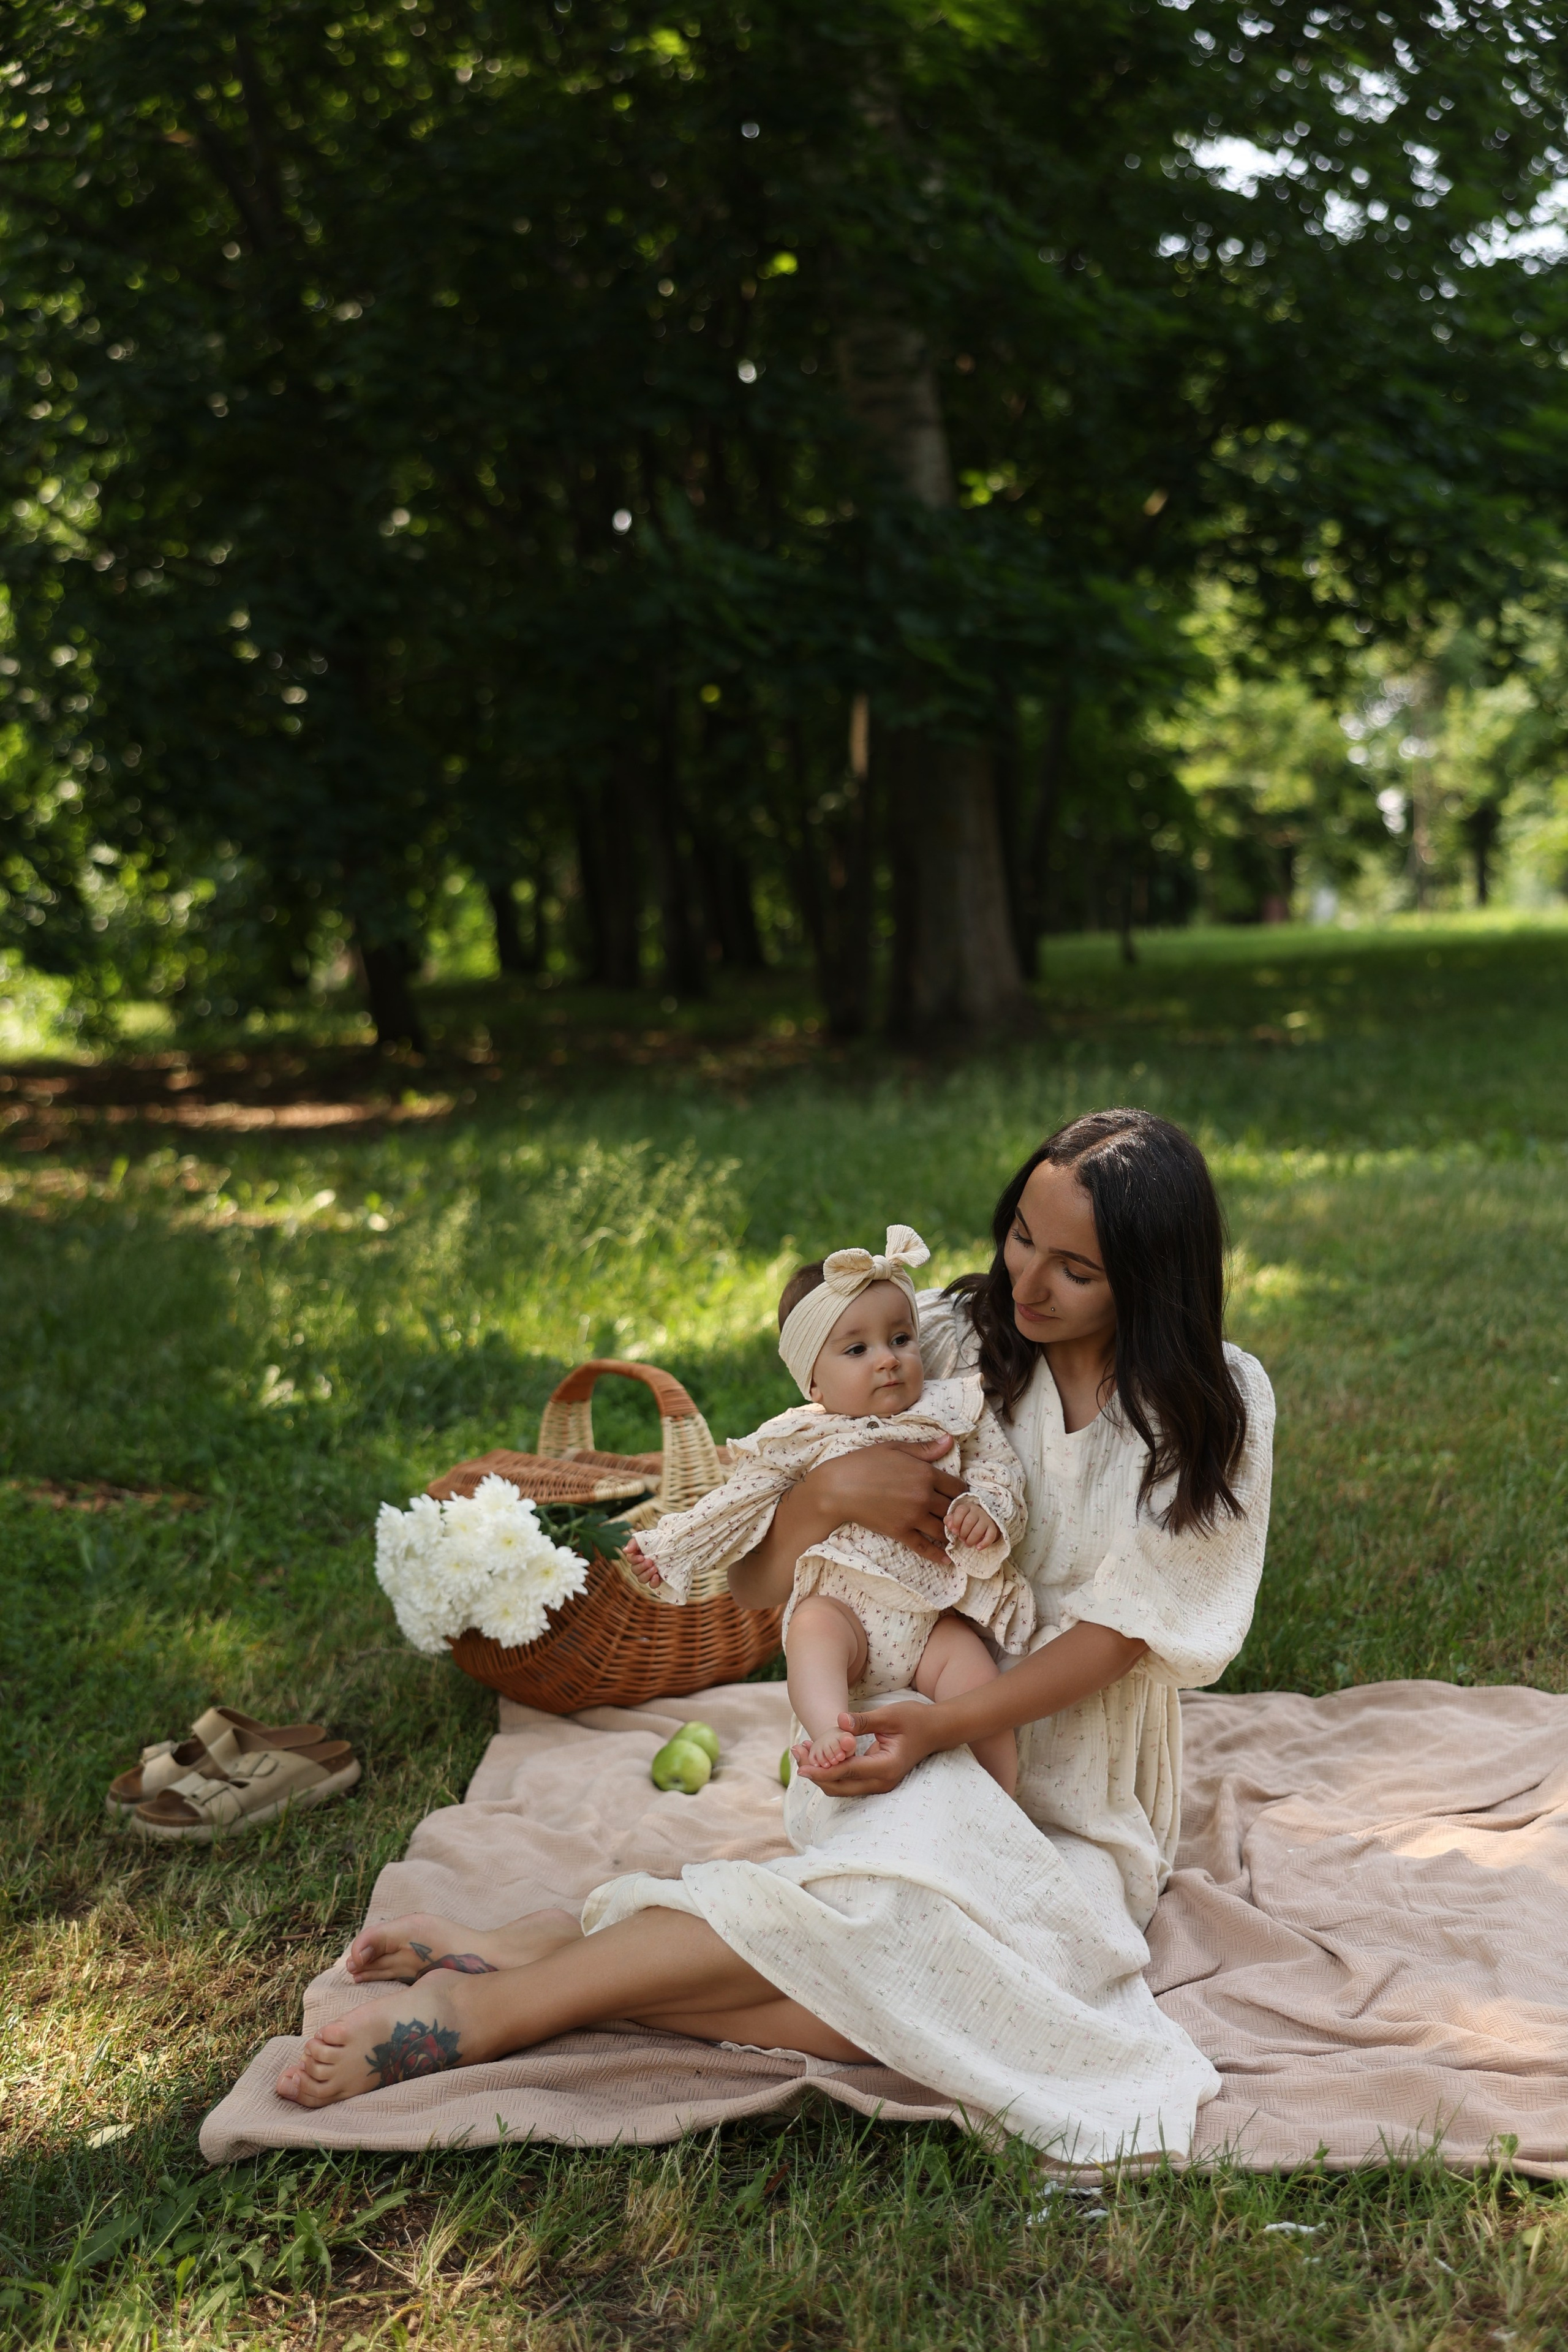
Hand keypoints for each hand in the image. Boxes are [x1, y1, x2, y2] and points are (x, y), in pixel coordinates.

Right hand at [622, 1538, 662, 1587]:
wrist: (671, 1544)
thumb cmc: (655, 1540)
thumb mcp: (644, 1538)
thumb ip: (633, 1543)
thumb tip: (625, 1550)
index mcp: (636, 1555)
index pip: (630, 1560)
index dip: (634, 1560)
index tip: (642, 1557)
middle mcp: (640, 1566)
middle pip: (635, 1571)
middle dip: (642, 1567)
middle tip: (650, 1562)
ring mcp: (648, 1573)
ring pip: (641, 1579)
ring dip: (647, 1574)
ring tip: (655, 1568)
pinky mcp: (656, 1579)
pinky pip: (652, 1585)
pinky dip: (653, 1582)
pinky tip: (656, 1576)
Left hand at [794, 1701, 941, 1795]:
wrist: (935, 1730)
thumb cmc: (914, 1719)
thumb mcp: (890, 1715)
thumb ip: (864, 1721)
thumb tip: (839, 1721)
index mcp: (886, 1767)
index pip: (848, 1772)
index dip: (823, 1771)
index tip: (801, 1767)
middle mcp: (882, 1781)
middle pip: (840, 1786)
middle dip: (816, 1772)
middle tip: (796, 1752)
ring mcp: (879, 1783)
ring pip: (842, 1787)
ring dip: (821, 1772)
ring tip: (802, 1750)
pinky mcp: (875, 1779)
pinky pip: (848, 1781)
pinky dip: (831, 1770)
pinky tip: (818, 1754)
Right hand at [811, 1438, 965, 1565]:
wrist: (838, 1487)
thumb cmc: (864, 1463)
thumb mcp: (895, 1448)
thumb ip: (925, 1449)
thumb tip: (949, 1441)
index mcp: (925, 1474)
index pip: (957, 1487)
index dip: (963, 1492)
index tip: (962, 1496)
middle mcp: (923, 1497)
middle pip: (953, 1509)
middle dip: (960, 1513)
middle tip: (964, 1518)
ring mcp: (912, 1517)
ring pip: (943, 1529)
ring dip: (952, 1533)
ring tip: (958, 1536)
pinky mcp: (900, 1532)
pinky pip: (923, 1546)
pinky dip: (937, 1554)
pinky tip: (947, 1559)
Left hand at [945, 1495, 999, 1548]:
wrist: (983, 1520)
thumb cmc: (965, 1520)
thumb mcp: (956, 1518)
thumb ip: (949, 1520)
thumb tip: (950, 1526)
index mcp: (967, 1507)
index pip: (961, 1511)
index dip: (956, 1522)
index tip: (954, 1532)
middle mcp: (978, 1511)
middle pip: (969, 1521)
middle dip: (963, 1533)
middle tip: (961, 1539)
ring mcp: (986, 1519)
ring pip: (979, 1529)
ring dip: (971, 1539)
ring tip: (968, 1544)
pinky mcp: (993, 1528)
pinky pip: (991, 1535)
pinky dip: (984, 1543)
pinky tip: (978, 1548)